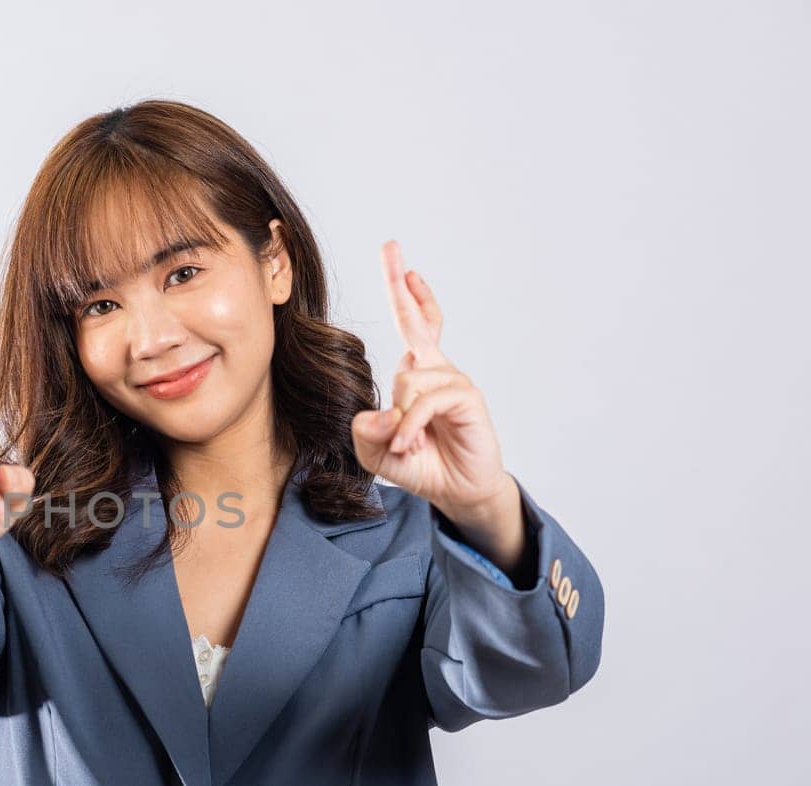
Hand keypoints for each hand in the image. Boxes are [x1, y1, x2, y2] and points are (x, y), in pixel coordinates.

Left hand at [350, 240, 512, 516]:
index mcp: (418, 373)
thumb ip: (366, 433)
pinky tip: (410, 444)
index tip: (404, 264)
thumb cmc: (420, 465)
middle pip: (416, 321)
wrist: (456, 491)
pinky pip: (427, 401)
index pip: (412, 326)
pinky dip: (412, 426)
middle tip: (390, 246)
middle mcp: (436, 370)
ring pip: (408, 381)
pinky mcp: (468, 398)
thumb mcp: (377, 452)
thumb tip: (379, 414)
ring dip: (400, 420)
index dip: (406, 295)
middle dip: (399, 285)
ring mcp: (454, 381)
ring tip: (405, 447)